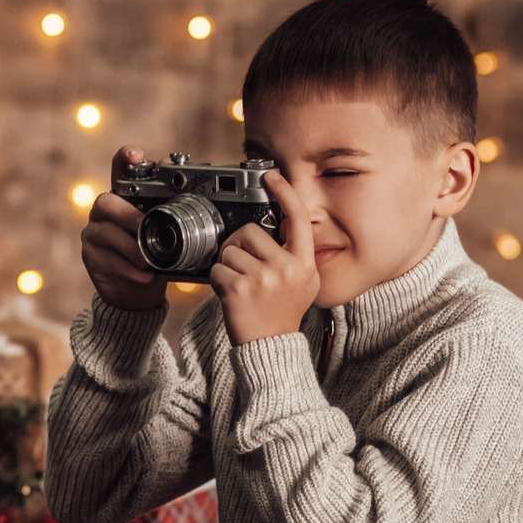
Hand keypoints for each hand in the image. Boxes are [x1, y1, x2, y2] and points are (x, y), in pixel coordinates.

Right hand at [78, 146, 167, 313]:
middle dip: (128, 215)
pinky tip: (145, 275)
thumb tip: (176, 176)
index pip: (119, 168)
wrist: (138, 291)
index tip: (136, 154)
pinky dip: (128, 269)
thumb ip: (169, 205)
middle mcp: (104, 211)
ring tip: (148, 261)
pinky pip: (106, 260)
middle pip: (106, 202)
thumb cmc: (153, 254)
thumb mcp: (166, 230)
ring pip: (106, 233)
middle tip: (145, 227)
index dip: (124, 157)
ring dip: (130, 247)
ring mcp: (94, 234)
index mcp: (124, 197)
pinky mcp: (90, 257)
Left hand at [209, 170, 318, 345]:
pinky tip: (231, 295)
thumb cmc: (282, 313)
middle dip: (240, 245)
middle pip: (251, 232)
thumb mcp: (304, 282)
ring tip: (240, 284)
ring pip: (230, 250)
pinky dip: (218, 280)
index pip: (297, 218)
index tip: (271, 176)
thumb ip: (296, 254)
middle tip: (244, 267)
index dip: (284, 192)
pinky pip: (218, 269)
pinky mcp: (239, 288)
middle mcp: (286, 268)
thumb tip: (283, 222)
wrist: (270, 347)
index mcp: (304, 263)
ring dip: (228, 264)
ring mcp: (263, 278)